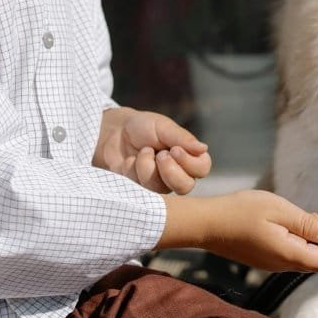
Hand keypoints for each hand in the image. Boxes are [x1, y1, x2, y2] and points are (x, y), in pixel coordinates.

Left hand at [94, 106, 211, 193]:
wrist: (113, 132)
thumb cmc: (143, 127)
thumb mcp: (163, 127)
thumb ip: (183, 138)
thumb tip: (204, 148)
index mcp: (188, 156)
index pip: (202, 169)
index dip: (190, 162)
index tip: (175, 149)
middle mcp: (177, 173)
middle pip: (186, 187)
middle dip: (170, 171)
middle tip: (160, 155)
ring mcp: (158, 183)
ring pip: (160, 188)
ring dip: (147, 166)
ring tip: (142, 152)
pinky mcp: (139, 190)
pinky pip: (139, 187)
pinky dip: (132, 169)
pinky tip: (129, 160)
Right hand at [162, 191, 317, 272]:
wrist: (207, 223)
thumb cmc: (241, 211)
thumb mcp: (279, 210)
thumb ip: (306, 224)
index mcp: (287, 254)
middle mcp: (280, 265)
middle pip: (315, 261)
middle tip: (310, 216)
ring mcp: (269, 264)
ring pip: (301, 258)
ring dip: (307, 238)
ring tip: (295, 216)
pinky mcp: (261, 259)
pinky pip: (287, 255)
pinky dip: (294, 240)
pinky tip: (282, 222)